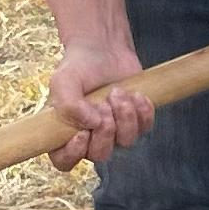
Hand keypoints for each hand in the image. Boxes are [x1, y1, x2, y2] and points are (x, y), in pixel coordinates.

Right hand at [44, 36, 152, 172]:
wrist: (103, 48)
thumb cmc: (79, 67)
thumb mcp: (63, 81)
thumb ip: (68, 104)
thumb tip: (92, 125)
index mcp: (64, 132)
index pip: (64, 161)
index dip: (73, 153)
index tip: (81, 132)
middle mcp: (90, 137)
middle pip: (100, 155)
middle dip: (105, 131)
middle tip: (103, 104)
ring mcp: (115, 131)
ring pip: (126, 142)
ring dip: (124, 116)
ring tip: (117, 92)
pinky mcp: (136, 121)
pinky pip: (145, 128)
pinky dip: (142, 111)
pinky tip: (135, 94)